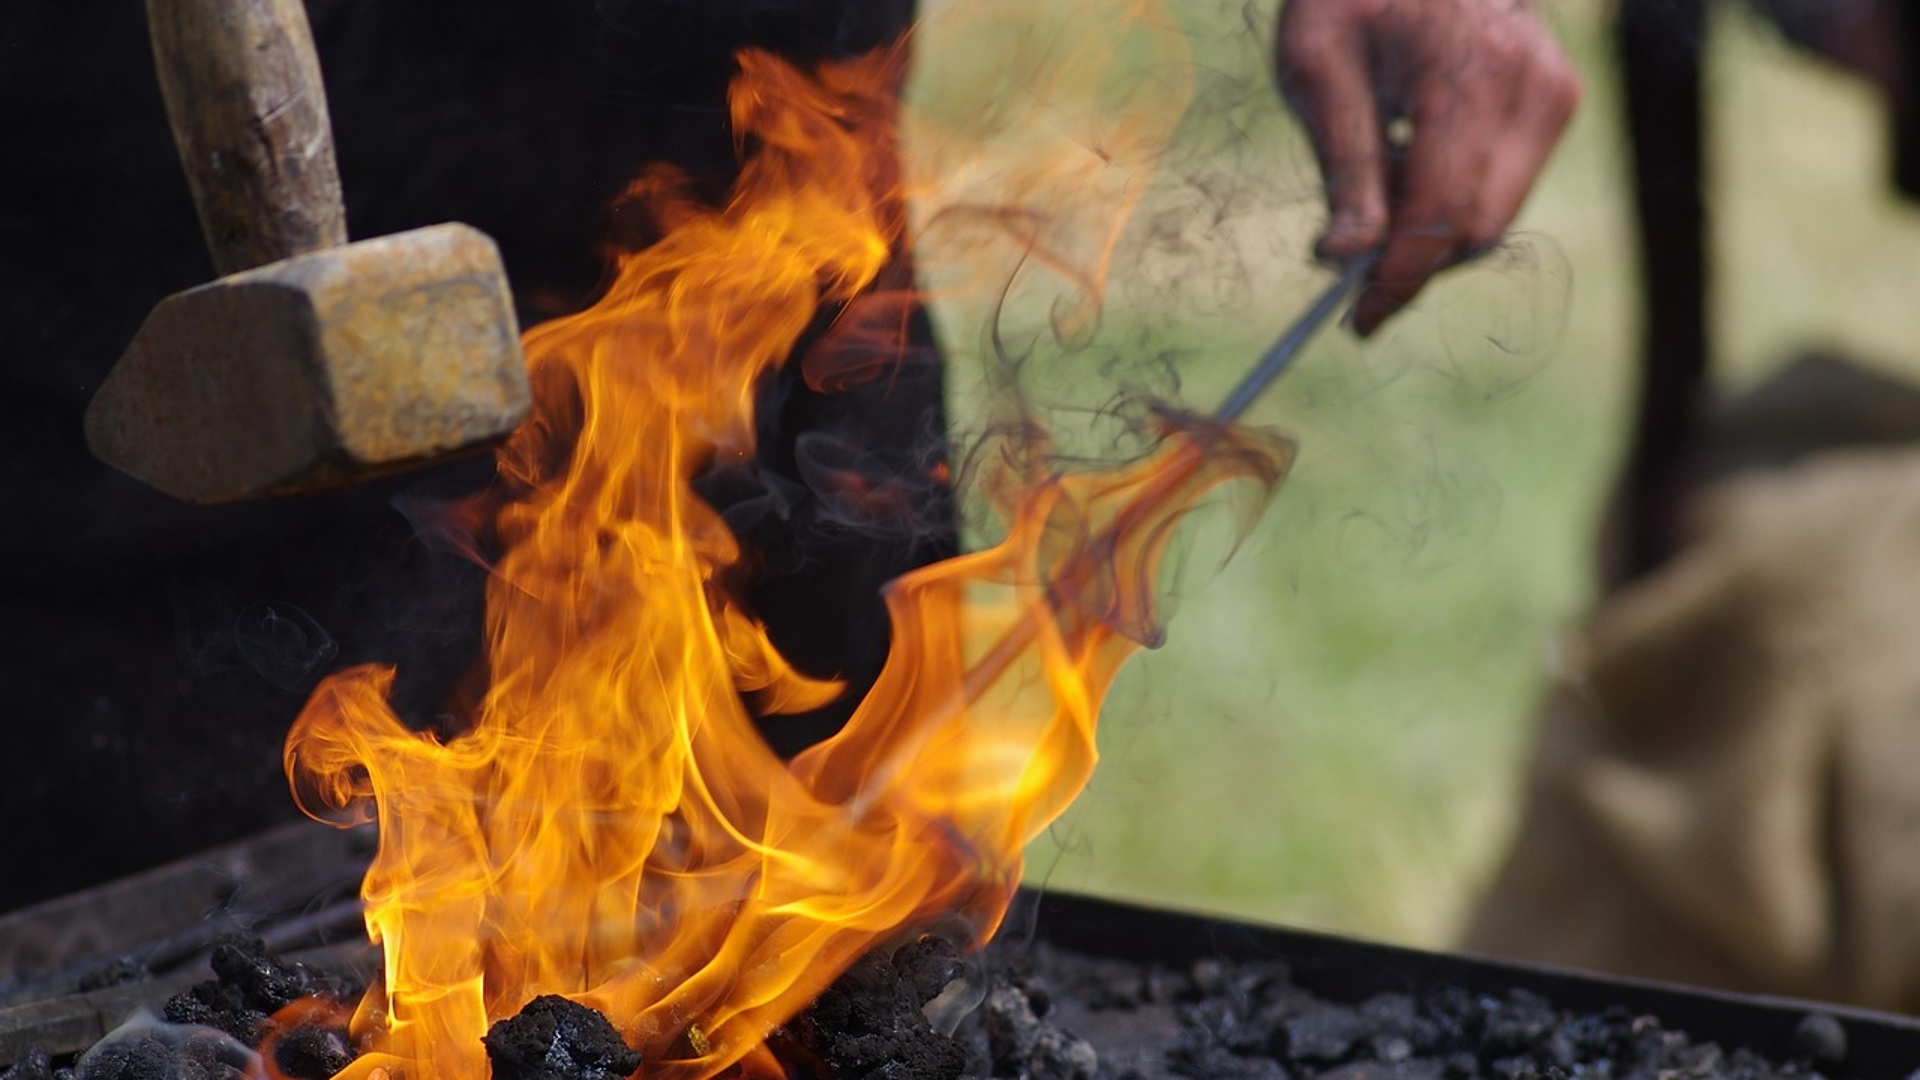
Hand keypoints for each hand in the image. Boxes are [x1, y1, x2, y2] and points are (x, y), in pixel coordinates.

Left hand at [1276, 0, 1579, 334]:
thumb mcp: (1317, 68)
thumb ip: (1342, 165)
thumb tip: (1345, 256)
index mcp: (1470, 74)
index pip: (1441, 214)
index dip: (1398, 280)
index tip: (1357, 321)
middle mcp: (1531, 86)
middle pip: (1474, 226)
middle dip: (1410, 259)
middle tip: (1347, 251)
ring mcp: (1555, 92)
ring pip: (1494, 216)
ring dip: (1430, 229)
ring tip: (1376, 173)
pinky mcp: (1559, 99)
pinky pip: (1506, 186)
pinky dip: (1455, 199)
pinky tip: (1412, 155)